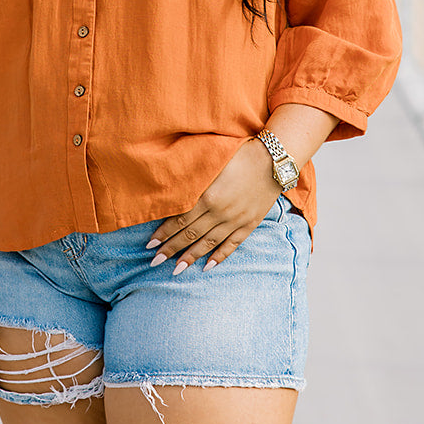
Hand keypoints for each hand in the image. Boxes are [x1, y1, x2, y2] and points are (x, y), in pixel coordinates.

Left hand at [147, 140, 280, 274]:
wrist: (274, 159)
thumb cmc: (239, 154)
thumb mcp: (211, 163)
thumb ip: (193, 180)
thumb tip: (172, 192)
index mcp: (208, 196)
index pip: (179, 220)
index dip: (164, 233)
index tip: (150, 244)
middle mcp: (220, 212)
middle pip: (190, 234)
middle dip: (171, 249)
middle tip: (155, 261)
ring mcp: (236, 220)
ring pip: (208, 243)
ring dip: (191, 257)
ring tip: (176, 269)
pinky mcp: (249, 224)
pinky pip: (232, 245)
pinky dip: (219, 257)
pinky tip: (207, 267)